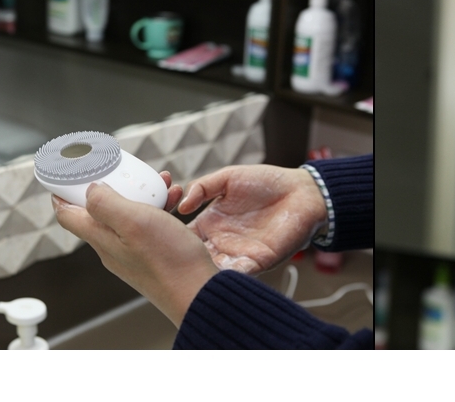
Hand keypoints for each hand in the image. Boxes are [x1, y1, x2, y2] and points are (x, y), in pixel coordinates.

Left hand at [53, 171, 217, 327]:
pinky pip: (149, 225)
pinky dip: (159, 208)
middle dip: (112, 185)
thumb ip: (105, 203)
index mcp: (101, 239)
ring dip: (141, 195)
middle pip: (99, 210)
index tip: (69, 174)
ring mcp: (133, 253)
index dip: (63, 192)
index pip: (66, 214)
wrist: (199, 292)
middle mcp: (113, 247)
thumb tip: (90, 190)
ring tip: (161, 183)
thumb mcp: (133, 222)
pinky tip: (174, 201)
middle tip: (125, 172)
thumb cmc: (169, 261)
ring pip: (128, 215)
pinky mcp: (153, 255)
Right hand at [176, 164, 327, 273]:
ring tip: (185, 274)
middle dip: (178, 264)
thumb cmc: (266, 182)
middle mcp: (220, 242)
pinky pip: (239, 273)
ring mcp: (238, 253)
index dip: (166, 239)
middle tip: (162, 265)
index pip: (180, 237)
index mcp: (209, 224)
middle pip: (192, 259)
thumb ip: (202, 188)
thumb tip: (182, 205)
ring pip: (211, 271)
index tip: (153, 238)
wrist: (302, 191)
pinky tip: (214, 273)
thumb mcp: (228, 178)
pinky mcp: (259, 260)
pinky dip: (226, 276)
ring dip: (199, 274)